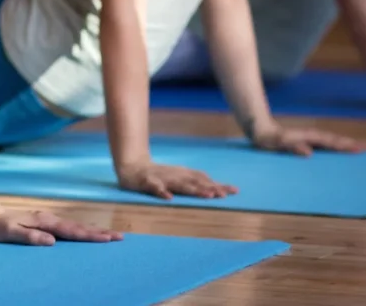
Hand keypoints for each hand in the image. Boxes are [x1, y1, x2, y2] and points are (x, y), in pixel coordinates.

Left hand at [0, 200, 122, 245]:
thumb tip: (52, 241)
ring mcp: (47, 220)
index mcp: (44, 222)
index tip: (108, 239)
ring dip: (93, 231)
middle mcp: (48, 219)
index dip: (91, 236)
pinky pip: (67, 228)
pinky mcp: (44, 222)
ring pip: (75, 226)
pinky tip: (85, 234)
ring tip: (110, 236)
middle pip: (78, 226)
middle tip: (120, 237)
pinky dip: (80, 230)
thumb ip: (30, 236)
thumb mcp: (10, 233)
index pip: (72, 231)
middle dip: (99, 232)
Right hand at [116, 161, 237, 199]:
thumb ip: (196, 182)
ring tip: (206, 195)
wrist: (131, 166)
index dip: (218, 184)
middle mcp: (176, 175)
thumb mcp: (179, 177)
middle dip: (209, 188)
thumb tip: (219, 189)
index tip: (235, 191)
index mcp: (183, 174)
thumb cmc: (159, 175)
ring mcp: (162, 178)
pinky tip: (169, 198)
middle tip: (223, 195)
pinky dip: (162, 192)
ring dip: (193, 189)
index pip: (204, 179)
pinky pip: (155, 187)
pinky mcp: (147, 181)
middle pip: (195, 181)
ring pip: (179, 184)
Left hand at [252, 125, 365, 155]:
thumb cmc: (268, 138)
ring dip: (344, 144)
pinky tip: (338, 151)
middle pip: (334, 140)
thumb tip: (309, 152)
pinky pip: (324, 144)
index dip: (344, 145)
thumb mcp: (278, 143)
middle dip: (350, 144)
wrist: (259, 130)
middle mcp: (311, 136)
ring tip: (358, 148)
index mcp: (308, 137)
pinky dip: (334, 146)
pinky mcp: (305, 141)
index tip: (359, 148)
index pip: (330, 142)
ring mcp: (308, 138)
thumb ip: (292, 146)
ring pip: (330, 141)